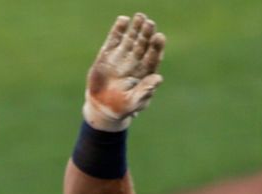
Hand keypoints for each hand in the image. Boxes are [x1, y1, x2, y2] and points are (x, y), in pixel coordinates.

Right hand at [84, 12, 164, 131]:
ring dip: (135, 28)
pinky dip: (118, 30)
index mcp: (145, 72)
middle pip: (143, 44)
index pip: (153, 56)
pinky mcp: (108, 54)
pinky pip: (114, 39)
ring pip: (131, 38)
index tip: (159, 37)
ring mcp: (122, 56)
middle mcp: (135, 61)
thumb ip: (145, 91)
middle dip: (147, 33)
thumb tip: (158, 79)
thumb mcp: (134, 103)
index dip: (156, 47)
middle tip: (150, 23)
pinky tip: (123, 20)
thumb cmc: (121, 107)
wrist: (102, 107)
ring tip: (140, 17)